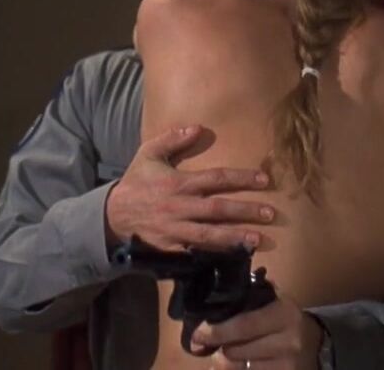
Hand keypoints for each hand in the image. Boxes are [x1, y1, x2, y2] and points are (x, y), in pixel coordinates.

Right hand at [105, 125, 273, 250]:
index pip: (216, 178)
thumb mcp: (149, 153)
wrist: (112, 215)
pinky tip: (233, 256)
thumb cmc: (136, 182)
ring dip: (235, 237)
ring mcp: (176, 229)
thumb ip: (172, 139)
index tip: (264, 179)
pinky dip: (214, 254)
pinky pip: (196, 251)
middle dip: (245, 211)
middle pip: (218, 208)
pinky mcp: (172, 248)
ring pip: (209, 234)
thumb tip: (197, 127)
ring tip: (257, 239)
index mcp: (178, 182)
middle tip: (271, 212)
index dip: (241, 178)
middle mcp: (180, 206)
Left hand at [193, 296, 322, 369]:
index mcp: (283, 314)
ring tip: (226, 352)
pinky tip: (239, 364)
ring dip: (227, 361)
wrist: (314, 344)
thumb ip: (250, 296)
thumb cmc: (285, 318)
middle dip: (219, 347)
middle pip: (237, 350)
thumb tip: (213, 298)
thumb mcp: (274, 300)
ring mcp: (288, 364)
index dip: (217, 331)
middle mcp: (289, 340)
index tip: (198, 333)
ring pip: (240, 367)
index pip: (244, 325)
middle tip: (205, 343)